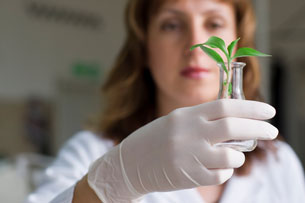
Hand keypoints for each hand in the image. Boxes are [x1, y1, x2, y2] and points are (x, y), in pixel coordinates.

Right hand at [87, 99, 277, 201]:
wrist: (131, 162)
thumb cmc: (157, 138)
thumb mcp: (178, 120)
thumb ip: (204, 119)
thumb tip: (237, 120)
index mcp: (187, 115)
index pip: (226, 106)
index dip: (251, 107)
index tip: (269, 111)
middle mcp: (189, 133)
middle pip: (234, 127)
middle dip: (258, 128)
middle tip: (272, 131)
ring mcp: (188, 155)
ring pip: (230, 157)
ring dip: (238, 156)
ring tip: (232, 155)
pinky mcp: (188, 176)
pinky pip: (219, 175)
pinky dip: (224, 171)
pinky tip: (215, 167)